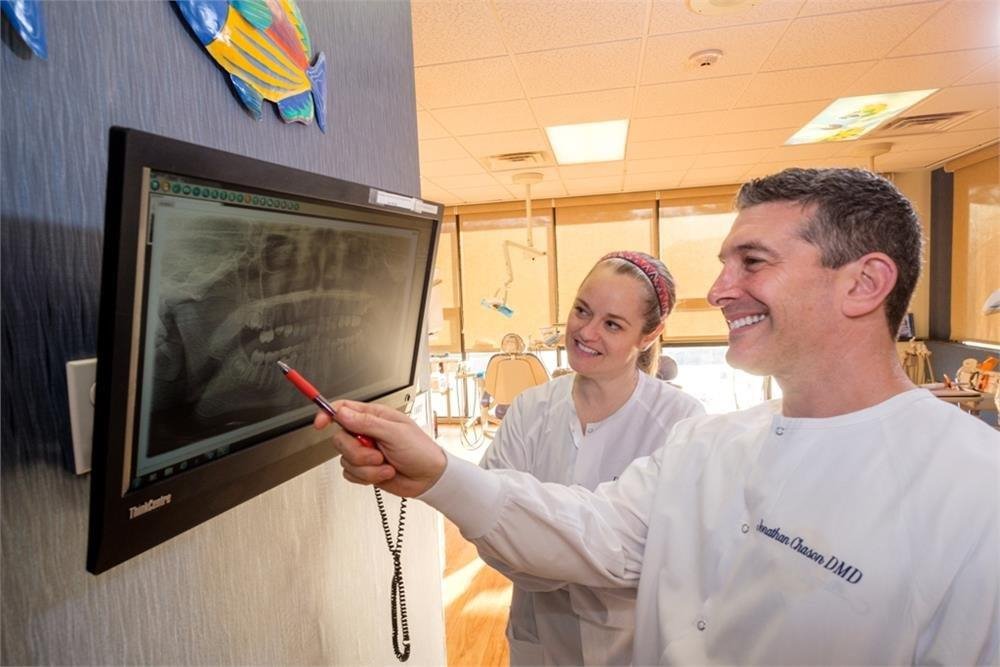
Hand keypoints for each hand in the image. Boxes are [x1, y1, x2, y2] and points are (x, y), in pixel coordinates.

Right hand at [314, 400, 446, 496]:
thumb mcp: (395, 432)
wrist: (429, 478)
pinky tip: (383, 474)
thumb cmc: (420, 451)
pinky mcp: (365, 470)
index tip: (320, 423)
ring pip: (345, 459)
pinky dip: (366, 477)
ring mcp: (365, 452)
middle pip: (340, 438)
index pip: (343, 409)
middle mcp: (367, 433)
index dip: (327, 414)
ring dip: (367, 467)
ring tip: (386, 465)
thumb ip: (366, 423)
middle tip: (377, 454)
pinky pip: (350, 474)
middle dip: (356, 451)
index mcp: (374, 417)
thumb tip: (342, 413)